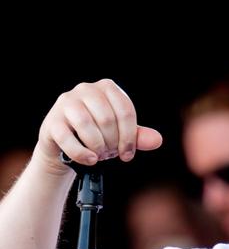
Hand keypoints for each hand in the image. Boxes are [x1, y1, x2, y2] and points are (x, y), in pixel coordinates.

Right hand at [33, 79, 162, 174]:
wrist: (67, 146)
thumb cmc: (98, 135)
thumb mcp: (121, 135)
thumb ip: (139, 137)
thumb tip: (157, 140)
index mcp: (107, 88)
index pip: (125, 111)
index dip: (130, 137)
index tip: (127, 154)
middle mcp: (85, 90)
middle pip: (107, 119)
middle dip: (112, 143)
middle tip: (110, 153)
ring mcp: (66, 103)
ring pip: (86, 125)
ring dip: (97, 147)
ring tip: (99, 155)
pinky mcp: (52, 121)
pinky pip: (67, 138)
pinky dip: (81, 153)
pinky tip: (90, 159)